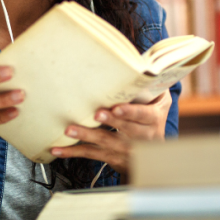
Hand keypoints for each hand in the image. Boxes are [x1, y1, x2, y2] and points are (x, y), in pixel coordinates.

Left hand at [50, 91, 171, 174]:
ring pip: (105, 142)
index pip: (142, 115)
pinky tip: (58, 150)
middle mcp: (141, 137)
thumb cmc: (152, 118)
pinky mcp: (112, 157)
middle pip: (124, 129)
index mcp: (153, 119)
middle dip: (110, 122)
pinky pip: (92, 154)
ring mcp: (126, 149)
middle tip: (96, 114)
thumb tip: (145, 61)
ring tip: (70, 130)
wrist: (155, 155)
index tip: (117, 108)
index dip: (130, 112)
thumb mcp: (160, 102)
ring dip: (86, 136)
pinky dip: (74, 152)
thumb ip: (154, 85)